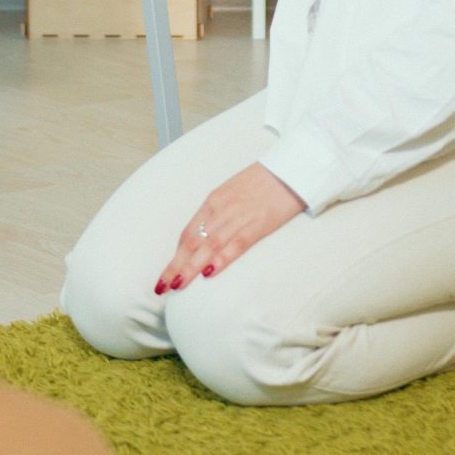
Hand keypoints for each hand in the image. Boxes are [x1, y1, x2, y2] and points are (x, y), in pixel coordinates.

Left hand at [155, 164, 306, 292]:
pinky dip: (221, 259)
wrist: (292, 168)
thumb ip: (220, 213)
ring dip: (191, 267)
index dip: (175, 256)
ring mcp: (239, 216)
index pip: (188, 232)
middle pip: (193, 241)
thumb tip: (207, 238)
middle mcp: (222, 209)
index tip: (165, 275)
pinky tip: (209, 273)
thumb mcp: (234, 192)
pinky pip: (236, 244)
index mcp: (214, 200)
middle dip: (176, 266)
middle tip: (163, 287)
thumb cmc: (264, 181)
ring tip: (178, 285)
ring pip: (209, 245)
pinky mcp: (259, 223)